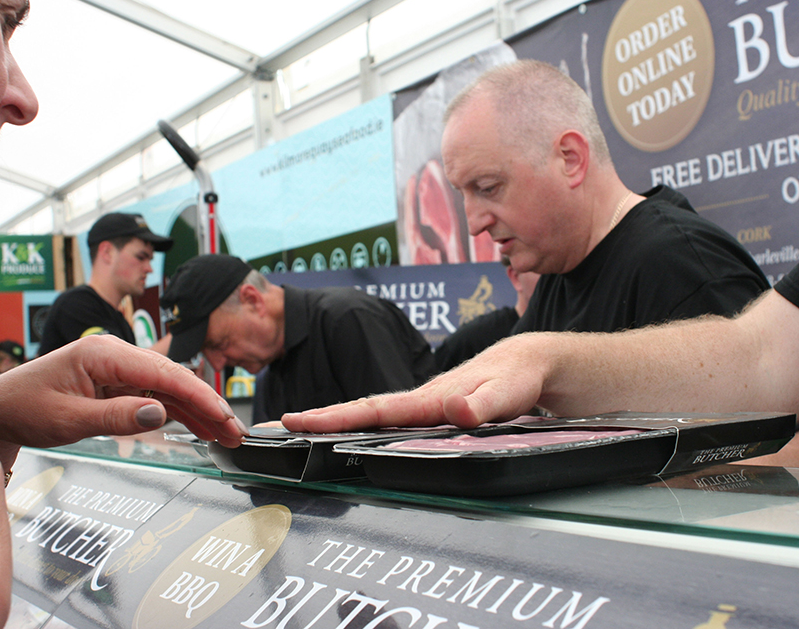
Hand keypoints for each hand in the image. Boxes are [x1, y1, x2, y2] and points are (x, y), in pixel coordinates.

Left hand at [0, 336, 246, 470]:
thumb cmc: (23, 409)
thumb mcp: (67, 419)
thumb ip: (116, 417)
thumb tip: (160, 415)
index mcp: (104, 354)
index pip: (164, 373)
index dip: (200, 396)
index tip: (223, 417)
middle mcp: (116, 355)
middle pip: (175, 378)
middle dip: (209, 405)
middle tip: (235, 432)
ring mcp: (118, 368)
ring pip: (170, 388)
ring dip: (199, 411)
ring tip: (226, 434)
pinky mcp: (118, 382)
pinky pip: (156, 395)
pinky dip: (179, 412)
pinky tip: (199, 427)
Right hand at [282, 334, 547, 431]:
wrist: (530, 362)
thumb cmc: (517, 376)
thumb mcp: (509, 393)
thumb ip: (483, 404)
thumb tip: (454, 411)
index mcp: (430, 398)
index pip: (376, 409)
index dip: (335, 417)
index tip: (296, 421)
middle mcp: (418, 401)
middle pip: (359, 413)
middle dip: (314, 421)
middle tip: (268, 432)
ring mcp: (420, 407)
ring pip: (368, 416)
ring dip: (328, 424)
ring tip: (287, 435)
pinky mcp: (426, 414)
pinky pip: (385, 421)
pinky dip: (355, 426)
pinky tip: (339, 436)